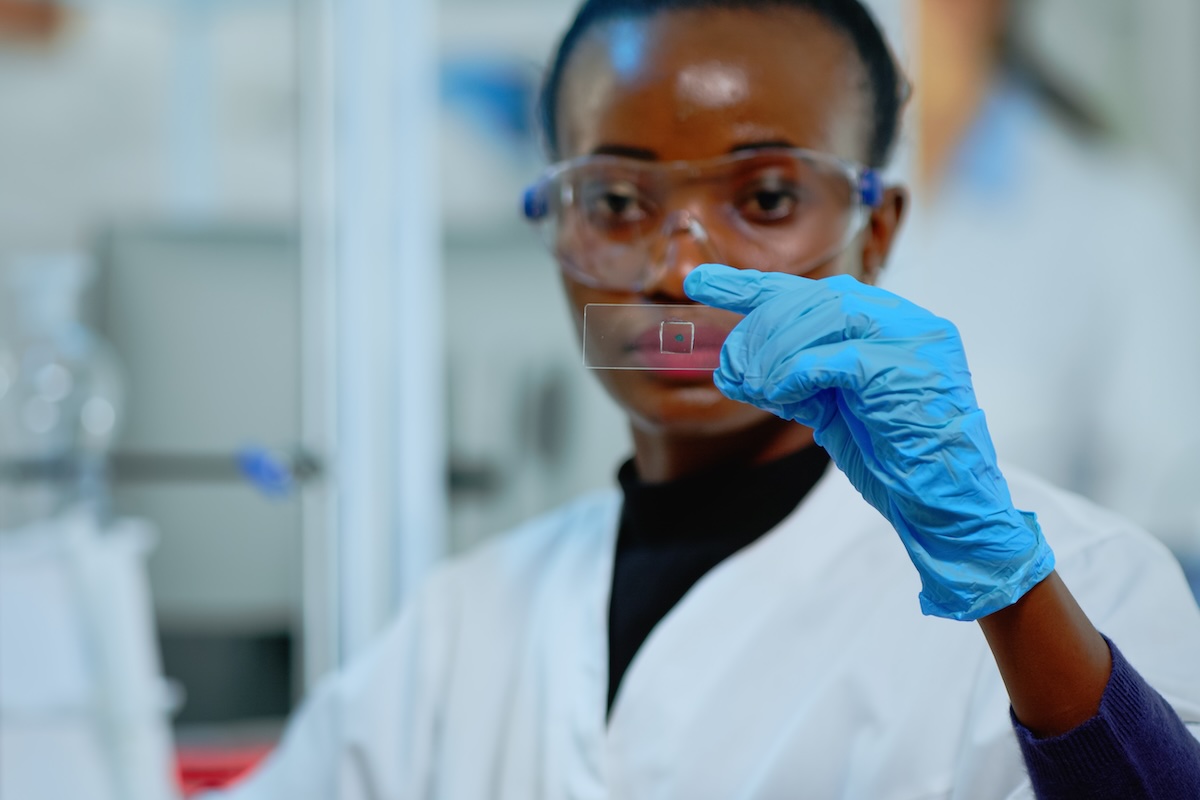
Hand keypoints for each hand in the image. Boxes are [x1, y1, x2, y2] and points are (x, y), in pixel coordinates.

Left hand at [684, 264, 1054, 620]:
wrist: (945, 505)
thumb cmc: (892, 458)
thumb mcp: (830, 408)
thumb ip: (793, 379)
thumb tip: (731, 366)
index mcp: (887, 322)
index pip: (812, 290)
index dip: (751, 284)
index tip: (699, 282)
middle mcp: (904, 320)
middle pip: (813, 297)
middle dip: (758, 327)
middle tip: (728, 364)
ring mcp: (912, 339)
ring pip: (822, 317)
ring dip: (772, 352)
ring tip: (750, 385)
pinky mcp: (907, 368)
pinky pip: (835, 356)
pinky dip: (795, 372)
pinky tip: (778, 394)